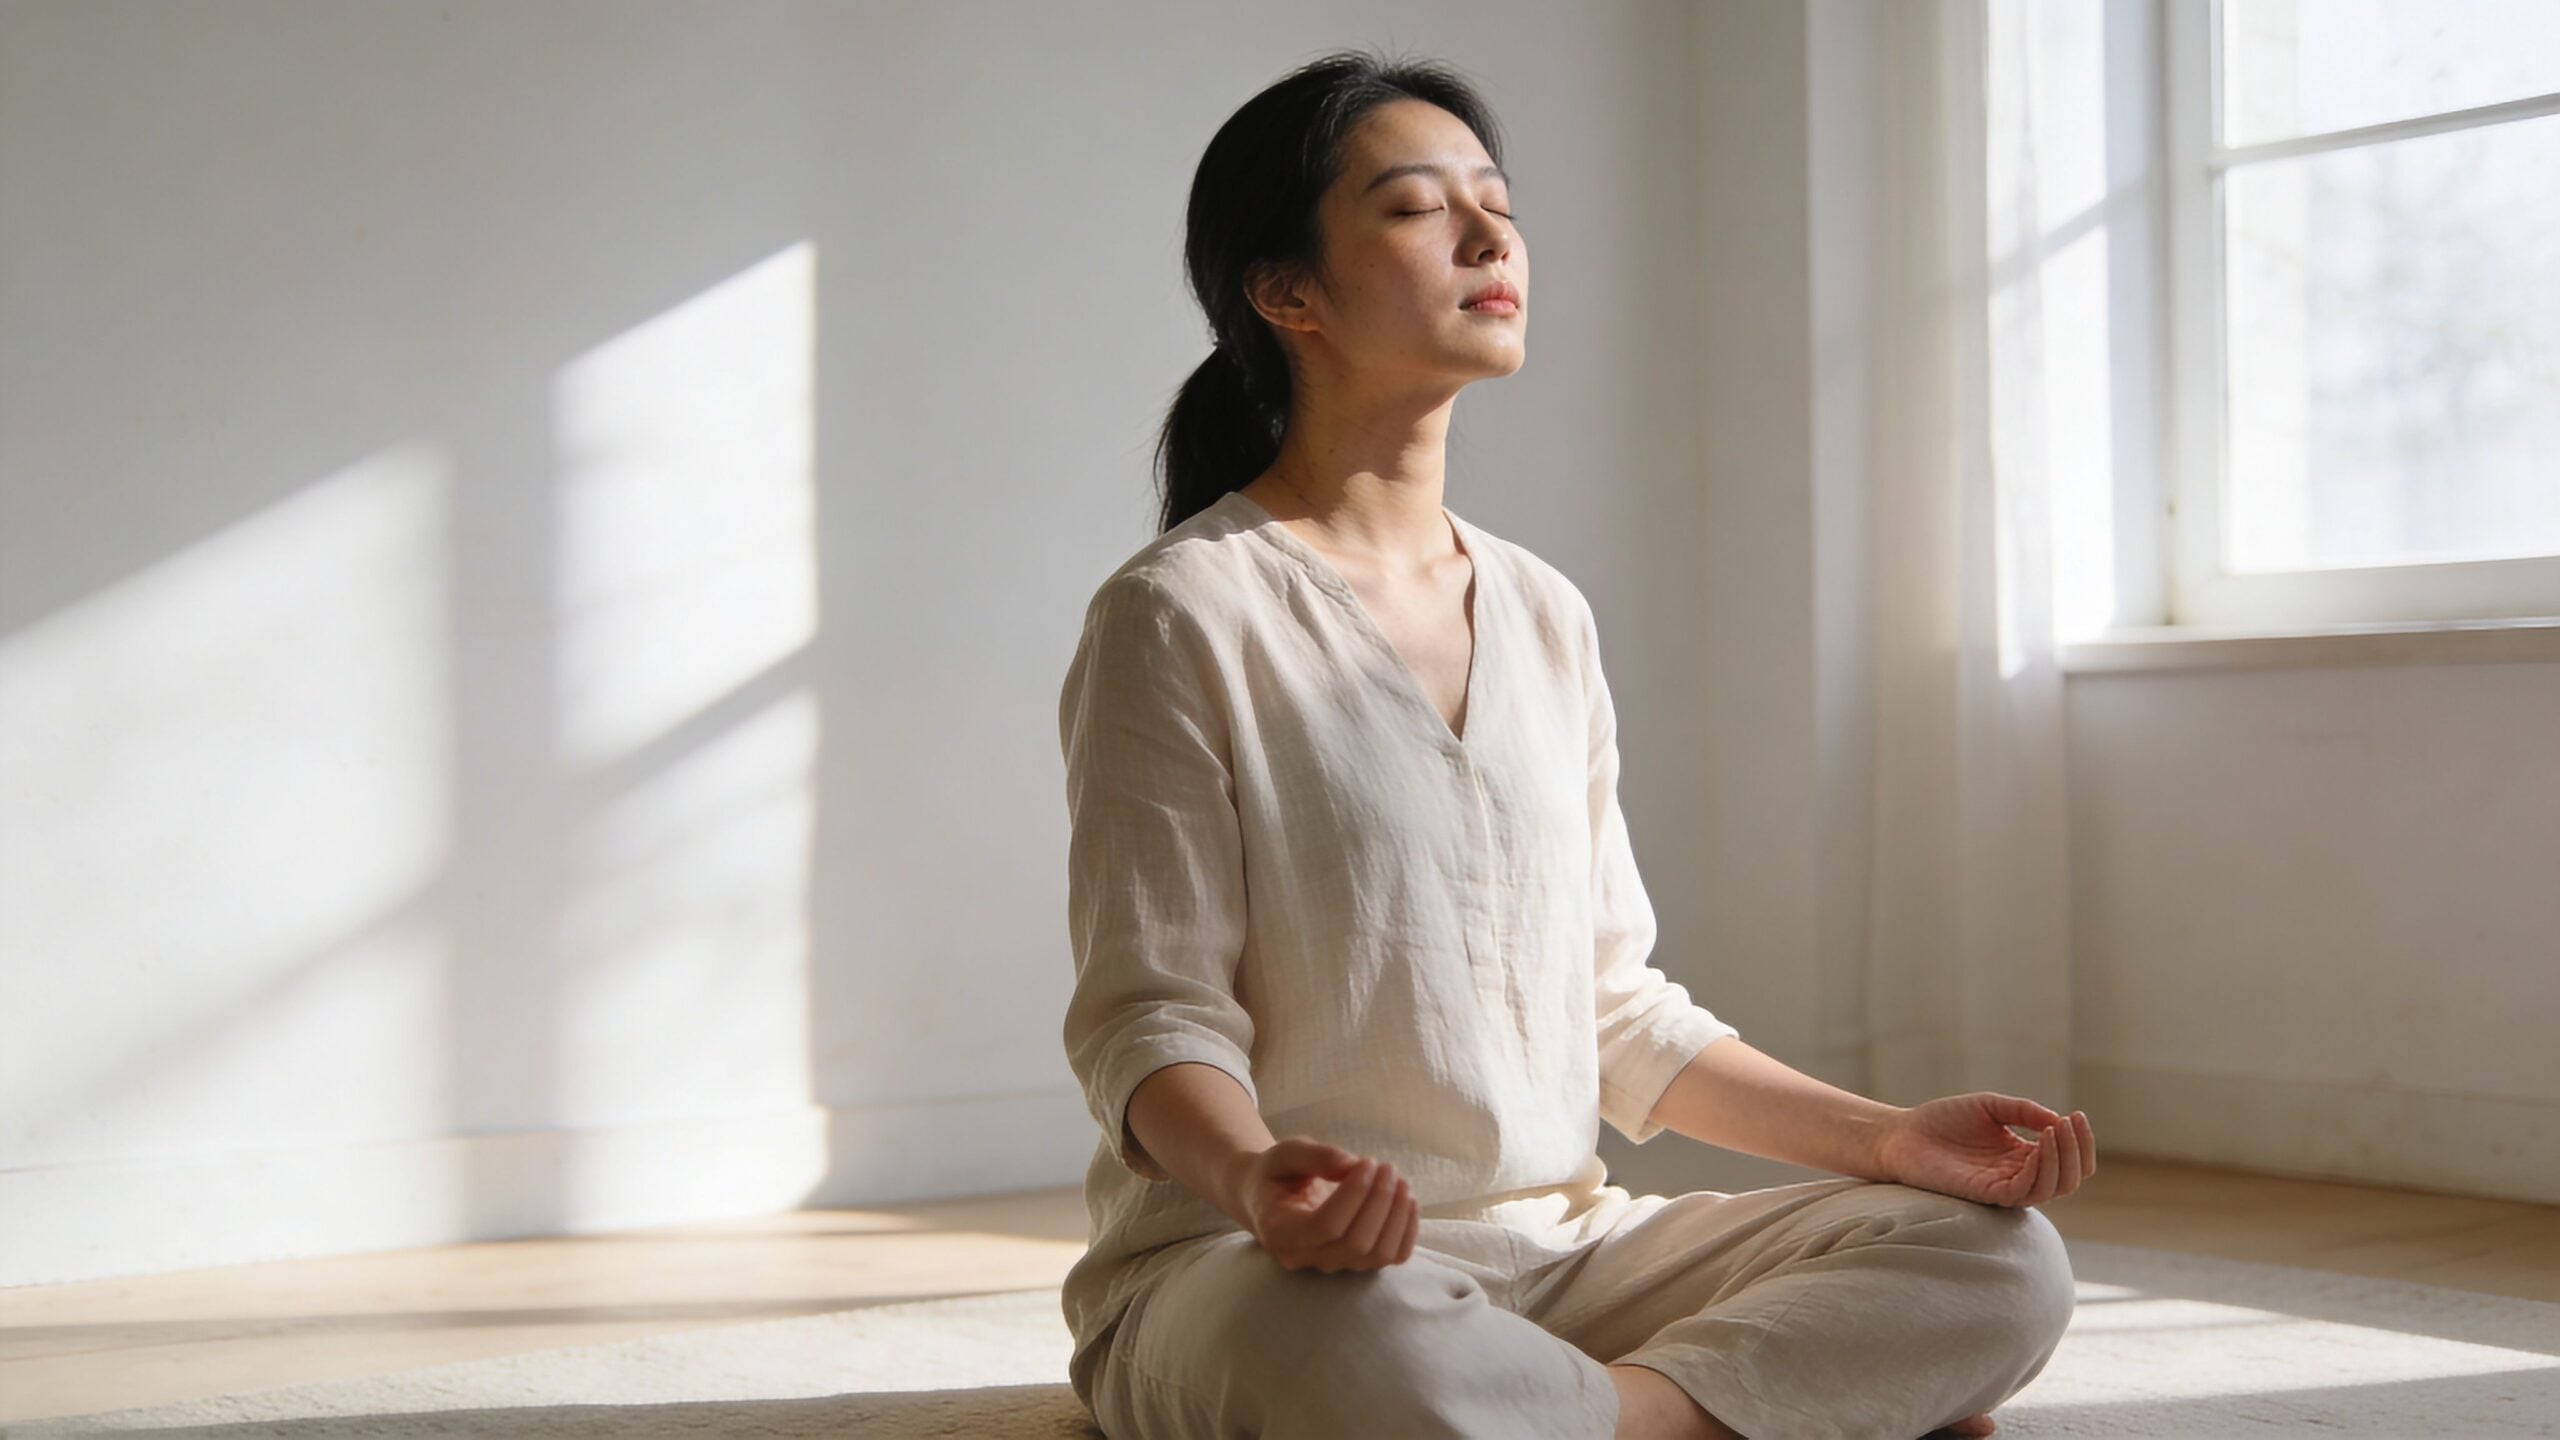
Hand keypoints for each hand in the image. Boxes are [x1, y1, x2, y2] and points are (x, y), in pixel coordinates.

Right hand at [1224, 1137, 1419, 1272]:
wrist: (1271, 1198)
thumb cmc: (1277, 1173)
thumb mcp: (1285, 1154)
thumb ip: (1314, 1156)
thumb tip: (1353, 1165)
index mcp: (1279, 1231)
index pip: (1325, 1226)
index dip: (1355, 1194)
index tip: (1368, 1162)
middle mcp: (1303, 1257)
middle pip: (1355, 1243)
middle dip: (1380, 1201)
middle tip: (1387, 1167)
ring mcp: (1331, 1265)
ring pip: (1377, 1255)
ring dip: (1397, 1216)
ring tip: (1399, 1180)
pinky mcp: (1355, 1264)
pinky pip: (1391, 1259)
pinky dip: (1407, 1231)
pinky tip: (1408, 1201)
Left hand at [1873, 1093, 2094, 1208]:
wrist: (1902, 1134)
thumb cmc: (1943, 1120)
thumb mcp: (1991, 1106)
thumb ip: (2024, 1111)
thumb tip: (2059, 1120)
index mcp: (2023, 1156)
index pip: (2069, 1161)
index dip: (2081, 1142)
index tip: (2077, 1114)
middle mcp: (2018, 1176)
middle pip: (2068, 1179)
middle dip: (2077, 1151)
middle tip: (2068, 1122)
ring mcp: (2003, 1187)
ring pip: (2050, 1189)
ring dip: (2060, 1160)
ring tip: (2054, 1131)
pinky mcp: (1984, 1194)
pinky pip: (2022, 1192)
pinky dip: (2037, 1171)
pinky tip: (2036, 1147)